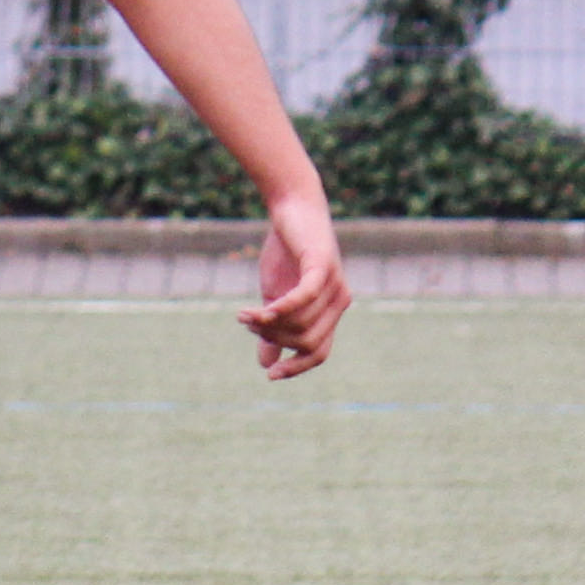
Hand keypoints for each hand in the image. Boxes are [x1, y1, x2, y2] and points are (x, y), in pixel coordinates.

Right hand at [240, 188, 348, 379]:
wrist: (292, 209)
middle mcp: (340, 301)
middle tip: (249, 323)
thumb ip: (273, 328)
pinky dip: (281, 309)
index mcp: (331, 311)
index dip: (296, 367)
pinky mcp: (322, 266)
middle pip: (306, 341)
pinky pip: (303, 298)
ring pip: (302, 323)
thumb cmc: (285, 252)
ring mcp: (335, 284)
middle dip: (273, 338)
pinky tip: (259, 311)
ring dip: (268, 323)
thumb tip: (266, 363)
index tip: (270, 376)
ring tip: (245, 313)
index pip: (318, 353)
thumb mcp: (274, 295)